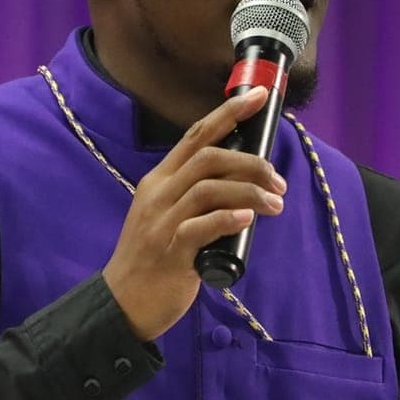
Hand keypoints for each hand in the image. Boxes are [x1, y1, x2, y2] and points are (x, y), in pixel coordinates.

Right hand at [102, 87, 286, 340]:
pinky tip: (248, 218)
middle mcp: (158, 194)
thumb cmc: (152, 259)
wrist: (122, 302)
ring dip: (250, 191)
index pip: (196, 136)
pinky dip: (229, 218)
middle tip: (278, 182)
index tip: (259, 98)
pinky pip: (202, 226)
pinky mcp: (171, 251)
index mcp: (159, 180)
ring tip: (275, 205)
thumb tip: (242, 184)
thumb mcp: (166, 215)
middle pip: (208, 158)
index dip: (229, 113)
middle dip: (251, 162)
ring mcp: (162, 222)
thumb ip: (194, 196)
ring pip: (209, 188)